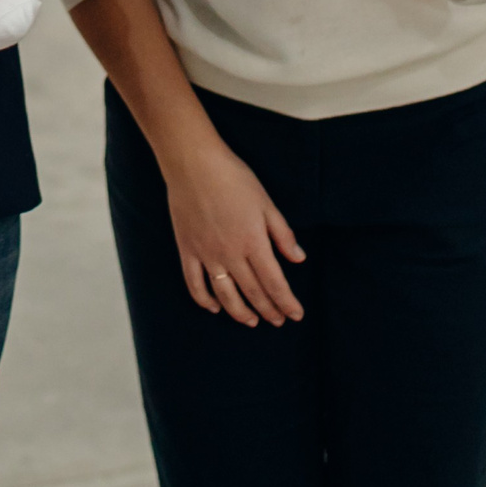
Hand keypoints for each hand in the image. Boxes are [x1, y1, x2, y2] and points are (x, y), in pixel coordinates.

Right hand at [156, 127, 305, 326]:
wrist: (193, 164)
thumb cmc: (234, 178)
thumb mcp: (266, 203)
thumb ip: (282, 234)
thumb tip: (298, 259)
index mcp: (253, 242)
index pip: (274, 283)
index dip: (287, 302)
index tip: (296, 315)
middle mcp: (230, 254)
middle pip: (253, 292)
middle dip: (268, 310)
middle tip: (278, 321)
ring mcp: (206, 254)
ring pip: (225, 294)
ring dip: (240, 312)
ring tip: (251, 322)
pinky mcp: (187, 249)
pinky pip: (194, 282)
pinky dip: (204, 299)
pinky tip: (214, 307)